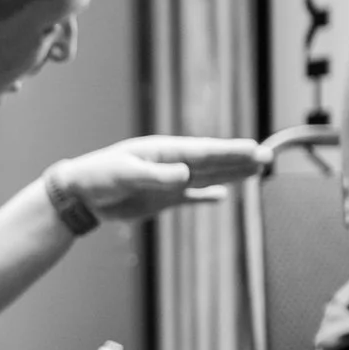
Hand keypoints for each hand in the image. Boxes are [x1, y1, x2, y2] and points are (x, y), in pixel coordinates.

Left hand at [62, 135, 267, 220]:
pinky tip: (222, 196)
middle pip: (212, 162)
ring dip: (230, 175)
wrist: (79, 195)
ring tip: (256, 170)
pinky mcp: (160, 199)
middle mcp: (170, 164)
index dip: (231, 152)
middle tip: (269, 158)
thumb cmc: (98, 177)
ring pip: (206, 178)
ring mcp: (167, 181)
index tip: (255, 149)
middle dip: (240, 160)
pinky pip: (189, 197)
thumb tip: (189, 175)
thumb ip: (157, 177)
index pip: (205, 152)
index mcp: (163, 152)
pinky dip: (206, 197)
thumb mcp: (126, 175)